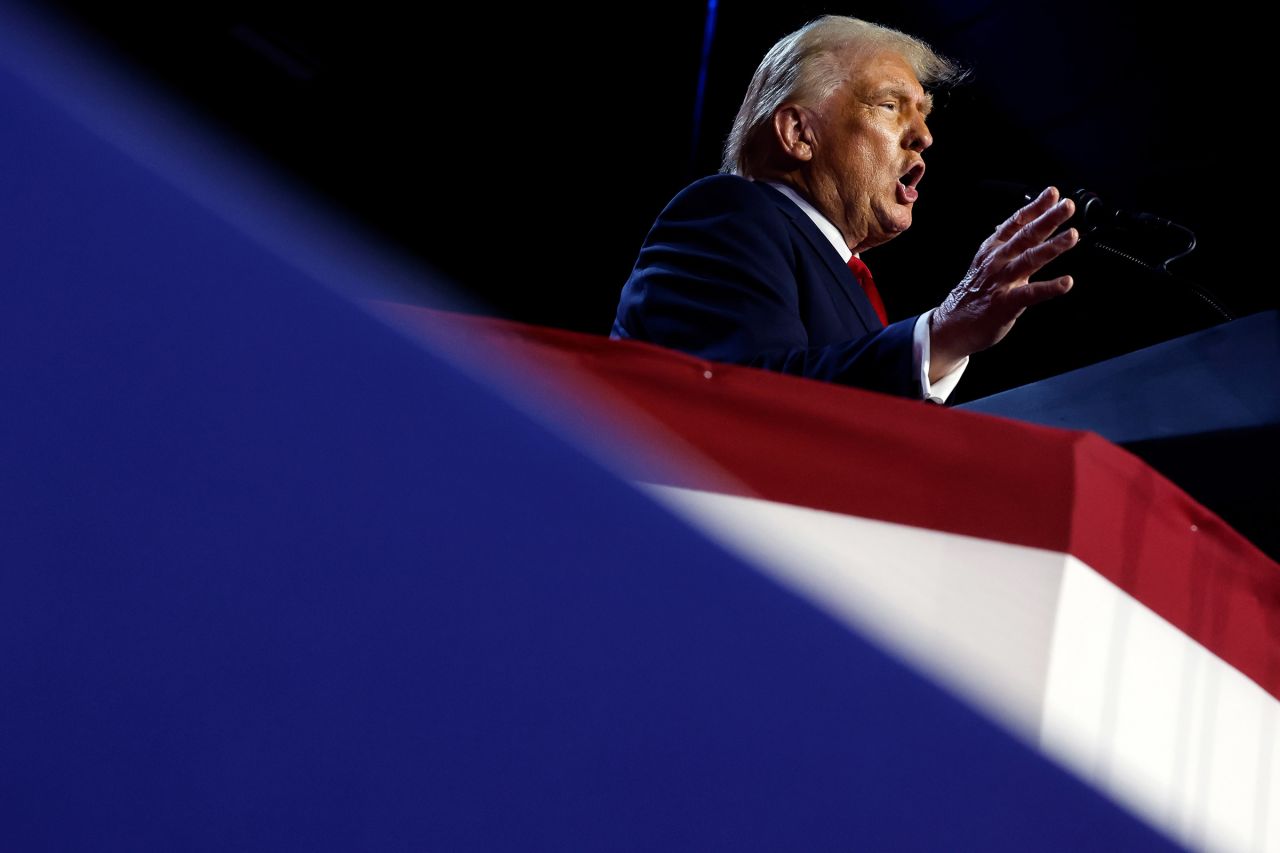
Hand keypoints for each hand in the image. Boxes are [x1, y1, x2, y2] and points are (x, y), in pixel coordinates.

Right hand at [929, 186, 1077, 379]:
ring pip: (1029, 259)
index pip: (1016, 223)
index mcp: (992, 250)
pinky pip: (1030, 294)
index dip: (1035, 207)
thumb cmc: (973, 294)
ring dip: (1052, 246)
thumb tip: (1026, 225)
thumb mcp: (985, 262)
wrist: (952, 325)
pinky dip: (1049, 288)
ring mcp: (1001, 281)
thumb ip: (1007, 245)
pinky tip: (1066, 282)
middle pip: (1025, 236)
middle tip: (1067, 206)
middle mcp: (997, 261)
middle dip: (1048, 219)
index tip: (1053, 193)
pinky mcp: (1005, 304)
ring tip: (1072, 235)